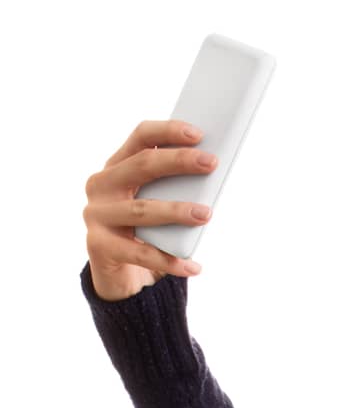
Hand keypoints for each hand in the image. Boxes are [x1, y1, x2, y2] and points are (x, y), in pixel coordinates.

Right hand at [83, 119, 216, 300]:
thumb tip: (210, 178)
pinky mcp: (99, 246)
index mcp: (116, 166)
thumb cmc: (145, 233)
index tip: (199, 133)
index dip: (168, 131)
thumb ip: (172, 189)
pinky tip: (193, 266)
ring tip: (206, 214)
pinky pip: (140, 253)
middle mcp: (101, 185)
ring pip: (141, 210)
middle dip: (178, 162)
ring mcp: (97, 215)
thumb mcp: (156, 204)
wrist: (119, 276)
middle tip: (211, 163)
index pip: (140, 137)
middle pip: (141, 166)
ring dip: (176, 211)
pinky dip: (170, 261)